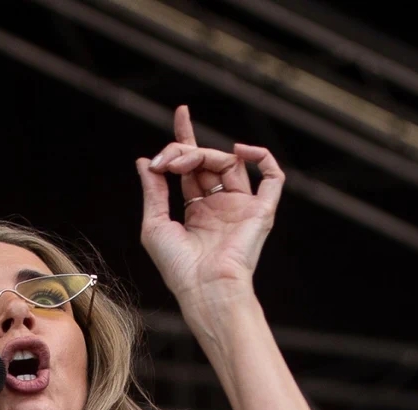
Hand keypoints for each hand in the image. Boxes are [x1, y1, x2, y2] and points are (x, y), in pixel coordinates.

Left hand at [136, 104, 284, 317]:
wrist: (205, 289)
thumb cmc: (178, 267)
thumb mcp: (154, 225)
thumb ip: (153, 191)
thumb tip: (145, 161)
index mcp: (197, 212)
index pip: (191, 168)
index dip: (186, 140)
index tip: (181, 113)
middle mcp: (220, 207)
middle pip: (206, 161)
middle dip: (184, 151)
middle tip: (168, 159)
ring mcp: (241, 207)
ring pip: (229, 163)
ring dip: (204, 154)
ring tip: (182, 162)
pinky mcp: (261, 211)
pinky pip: (272, 177)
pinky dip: (260, 157)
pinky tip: (238, 151)